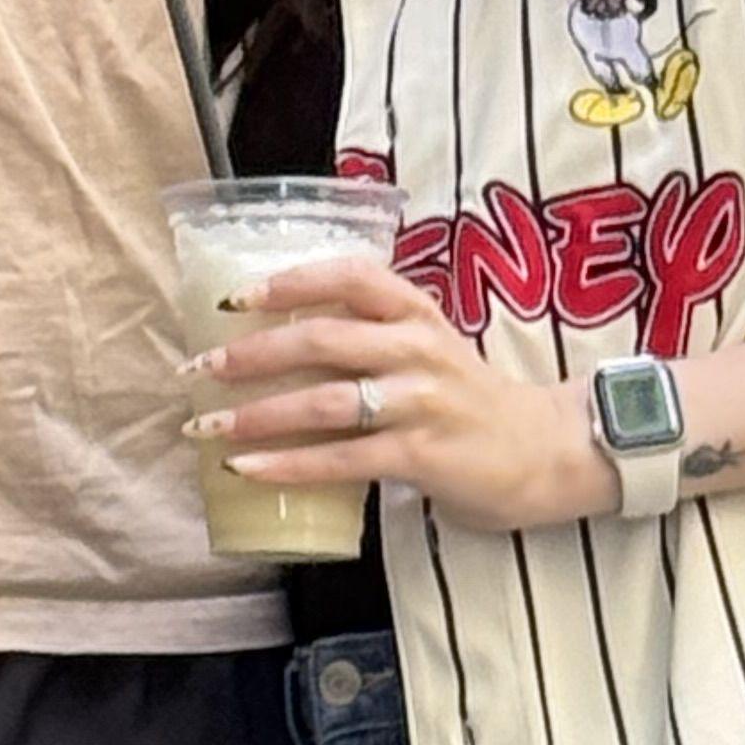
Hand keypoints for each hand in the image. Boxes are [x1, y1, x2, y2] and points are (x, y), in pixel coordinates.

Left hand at [183, 252, 618, 535]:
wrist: (544, 452)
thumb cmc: (471, 398)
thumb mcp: (428, 346)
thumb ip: (372, 334)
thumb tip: (281, 335)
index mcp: (416, 312)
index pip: (351, 276)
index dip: (291, 279)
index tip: (237, 295)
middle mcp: (416, 348)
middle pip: (321, 338)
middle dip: (251, 352)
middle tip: (200, 365)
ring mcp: (420, 402)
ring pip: (324, 400)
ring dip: (257, 413)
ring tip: (206, 424)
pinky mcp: (421, 455)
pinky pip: (342, 460)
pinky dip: (288, 465)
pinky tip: (247, 469)